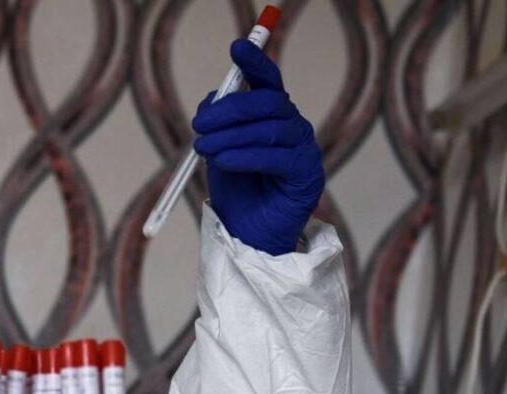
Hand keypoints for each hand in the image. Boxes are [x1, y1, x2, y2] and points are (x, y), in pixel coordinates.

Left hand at [192, 39, 324, 255]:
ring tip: (204, 149)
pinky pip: (276, 157)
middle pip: (266, 102)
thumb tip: (212, 98)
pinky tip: (224, 161)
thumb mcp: (218, 149)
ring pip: (269, 128)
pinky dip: (246, 156)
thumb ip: (217, 122)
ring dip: (230, 136)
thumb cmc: (236, 190)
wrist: (247, 233)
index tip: (236, 47)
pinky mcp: (308, 174)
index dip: (254, 61)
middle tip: (198, 125)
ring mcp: (304, 148)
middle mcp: (292, 126)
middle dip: (228, 109)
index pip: (267, 80)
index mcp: (272, 115)